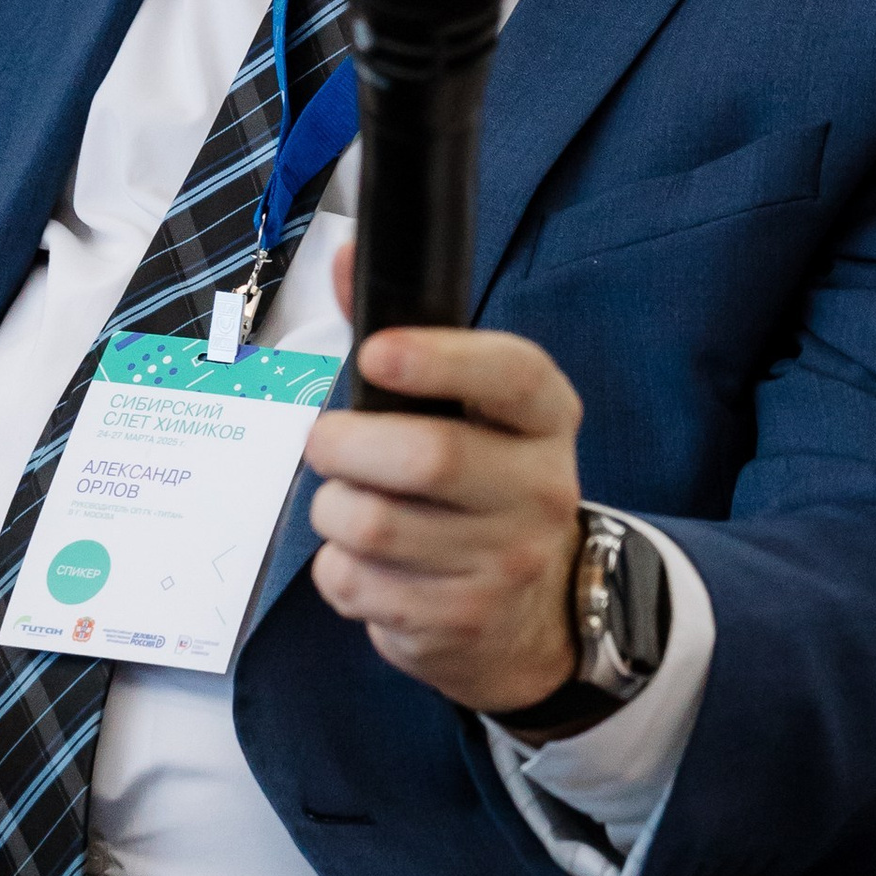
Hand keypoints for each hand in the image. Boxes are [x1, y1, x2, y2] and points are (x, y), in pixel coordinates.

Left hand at [303, 243, 584, 714]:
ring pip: (374, 525)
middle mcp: (541, 489)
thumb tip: (348, 253)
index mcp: (547, 417)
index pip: (511, 375)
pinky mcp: (462, 621)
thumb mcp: (467, 409)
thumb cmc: (478, 484)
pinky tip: (369, 562)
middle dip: (346, 444)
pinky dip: (338, 569)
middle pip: (428, 457)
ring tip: (350, 504)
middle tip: (327, 442)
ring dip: (334, 510)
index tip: (375, 353)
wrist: (531, 614)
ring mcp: (507, 562)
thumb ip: (404, 333)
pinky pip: (357, 583)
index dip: (439, 359)